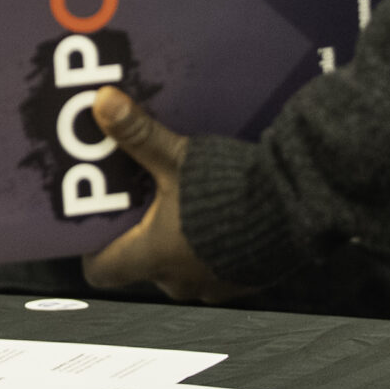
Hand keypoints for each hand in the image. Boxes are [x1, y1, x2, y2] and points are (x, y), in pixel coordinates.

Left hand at [79, 88, 252, 303]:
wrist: (297, 208)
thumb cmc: (231, 191)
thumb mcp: (178, 158)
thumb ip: (138, 135)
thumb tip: (103, 103)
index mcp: (153, 257)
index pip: (101, 270)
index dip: (92, 248)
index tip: (94, 221)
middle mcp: (179, 280)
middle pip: (142, 264)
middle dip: (139, 234)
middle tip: (139, 200)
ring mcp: (214, 285)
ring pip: (180, 266)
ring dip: (178, 240)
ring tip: (181, 202)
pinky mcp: (244, 279)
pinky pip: (215, 267)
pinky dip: (211, 245)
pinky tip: (220, 213)